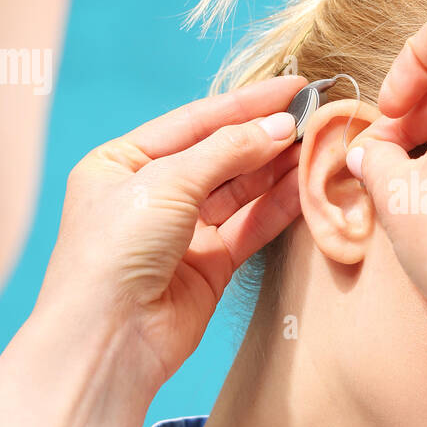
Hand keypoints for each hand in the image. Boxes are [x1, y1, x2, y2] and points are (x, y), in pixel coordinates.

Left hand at [37, 76, 305, 389]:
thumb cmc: (114, 252)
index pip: (193, 122)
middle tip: (315, 116)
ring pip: (240, 191)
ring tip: (319, 145)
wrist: (108, 338)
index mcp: (120, 163)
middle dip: (266, 136)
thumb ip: (227, 151)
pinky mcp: (210, 266)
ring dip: (277, 169)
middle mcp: (150, 195)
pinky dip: (278, 206)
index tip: (293, 87)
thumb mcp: (166, 183)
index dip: (244, 104)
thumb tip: (280, 126)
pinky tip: (306, 184)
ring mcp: (182, 232)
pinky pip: (250, 226)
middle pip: (220, 154)